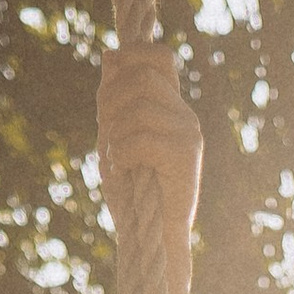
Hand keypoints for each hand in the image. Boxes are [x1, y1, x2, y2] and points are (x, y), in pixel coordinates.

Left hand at [98, 43, 202, 247]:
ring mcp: (188, 134)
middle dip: (112, 99)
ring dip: (115, 132)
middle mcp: (184, 116)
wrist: (154, 240)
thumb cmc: (134, 193)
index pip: (161, 57)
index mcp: (170, 108)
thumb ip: (113, 98)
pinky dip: (123, 152)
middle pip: (143, 76)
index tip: (112, 68)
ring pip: (140, 107)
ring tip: (114, 158)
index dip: (135, 53)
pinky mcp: (185, 157)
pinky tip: (122, 169)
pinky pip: (143, 138)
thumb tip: (110, 54)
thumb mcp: (115, 137)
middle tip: (104, 131)